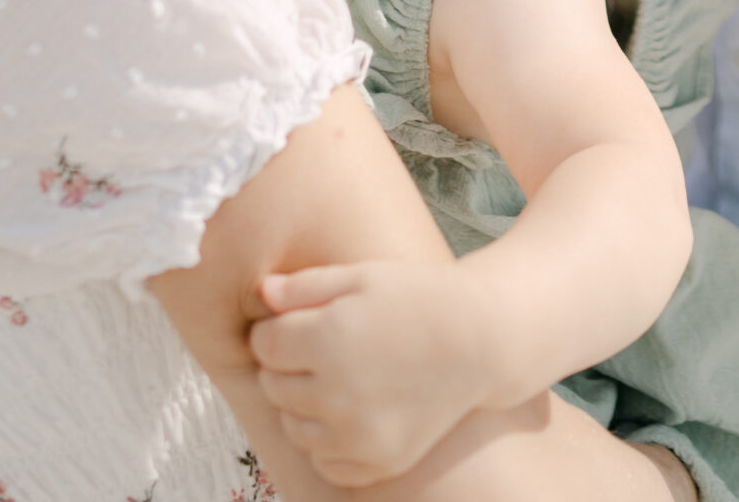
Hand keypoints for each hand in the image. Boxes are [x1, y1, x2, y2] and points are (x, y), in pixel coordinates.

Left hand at [250, 260, 492, 486]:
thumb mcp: (359, 276)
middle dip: (287, 365)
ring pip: (294, 428)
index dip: (276, 329)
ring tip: (338, 376)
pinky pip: (325, 462)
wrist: (478, 341)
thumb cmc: (415, 297)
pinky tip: (351, 411)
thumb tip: (260, 294)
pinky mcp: (379, 462)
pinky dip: (328, 442)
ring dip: (303, 405)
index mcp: (328, 340)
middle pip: (273, 387)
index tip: (301, 320)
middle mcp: (338, 395)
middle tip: (322, 346)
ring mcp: (359, 436)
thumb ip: (302, 287)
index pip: (262, 345)